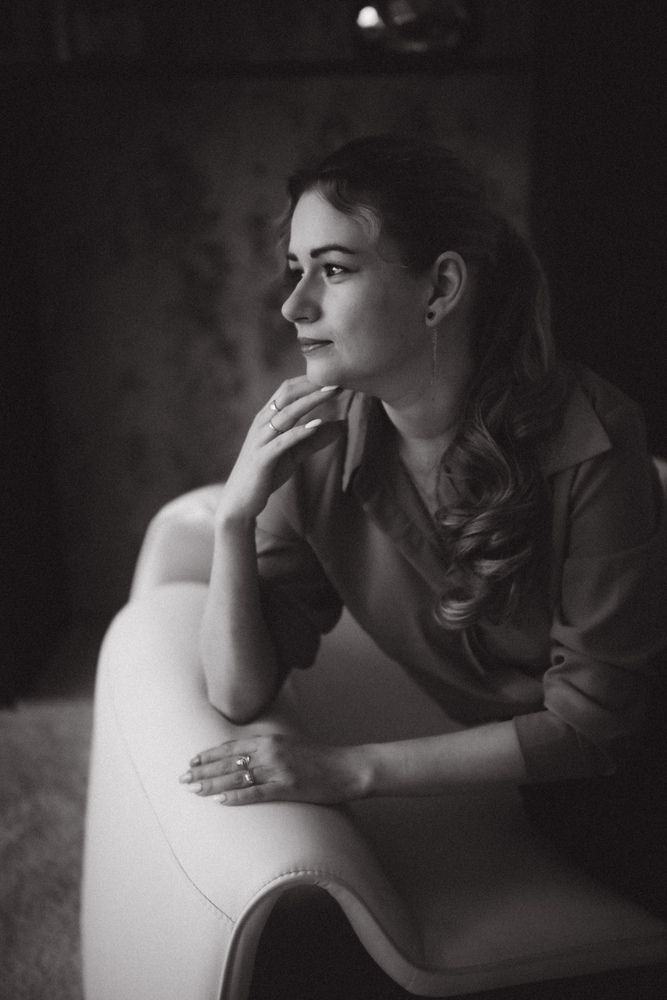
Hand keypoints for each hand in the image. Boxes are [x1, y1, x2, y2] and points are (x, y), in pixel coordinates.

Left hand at [178, 734, 368, 805]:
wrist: (347, 767)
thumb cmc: (319, 758)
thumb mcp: (290, 744)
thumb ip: (268, 748)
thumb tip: (246, 757)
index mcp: (270, 739)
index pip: (231, 747)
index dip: (209, 755)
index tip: (192, 762)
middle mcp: (270, 751)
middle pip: (228, 762)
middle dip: (203, 771)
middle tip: (182, 779)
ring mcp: (278, 770)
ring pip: (237, 777)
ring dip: (212, 784)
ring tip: (194, 790)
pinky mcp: (288, 787)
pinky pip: (257, 793)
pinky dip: (237, 797)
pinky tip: (221, 801)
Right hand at [218, 377, 343, 521]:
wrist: (239, 501)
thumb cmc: (265, 474)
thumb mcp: (293, 454)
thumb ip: (314, 440)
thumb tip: (341, 426)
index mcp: (267, 419)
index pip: (288, 390)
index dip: (311, 381)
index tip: (335, 375)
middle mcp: (262, 423)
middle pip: (288, 395)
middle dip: (314, 384)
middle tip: (339, 377)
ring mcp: (261, 440)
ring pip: (287, 413)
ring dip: (312, 400)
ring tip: (334, 391)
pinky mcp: (262, 458)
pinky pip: (283, 440)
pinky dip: (300, 431)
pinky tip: (317, 424)